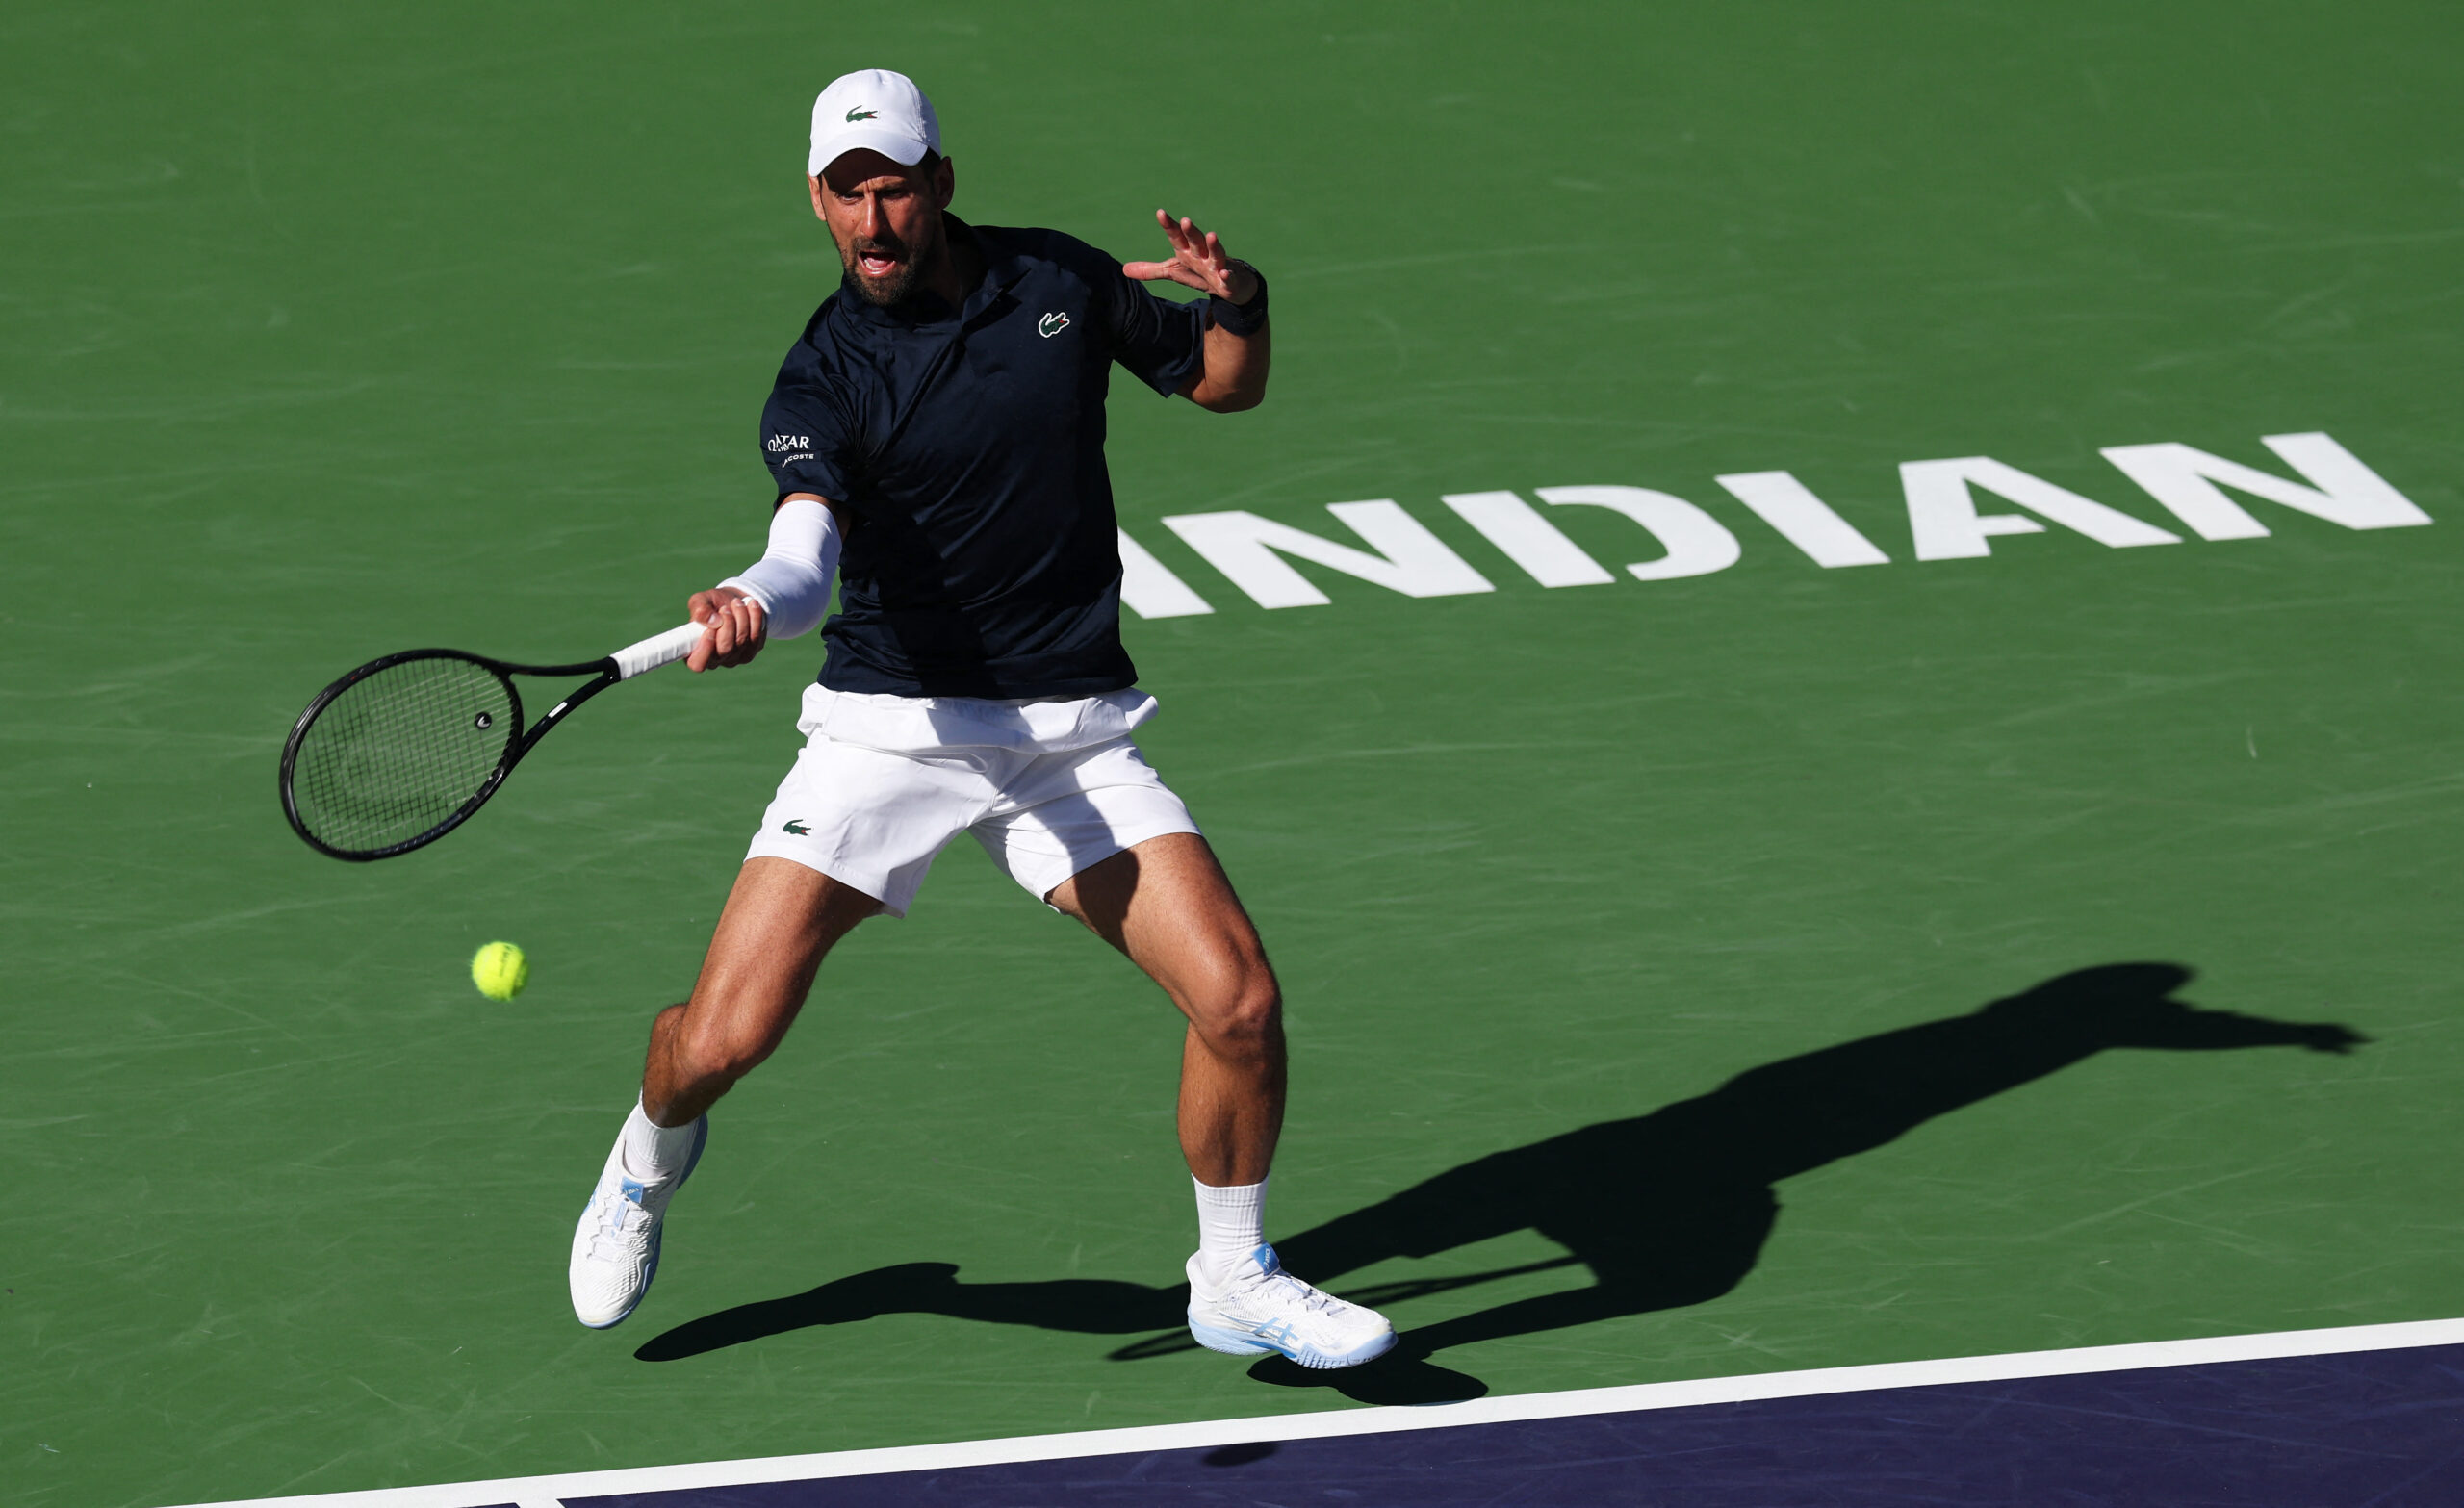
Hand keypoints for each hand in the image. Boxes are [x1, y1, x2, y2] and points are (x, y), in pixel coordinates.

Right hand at [686, 585, 766, 671]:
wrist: (734, 601)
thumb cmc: (711, 604)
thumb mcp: (700, 600)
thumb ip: (700, 610)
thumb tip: (714, 622)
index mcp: (695, 651)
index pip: (698, 664)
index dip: (704, 650)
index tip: (709, 630)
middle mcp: (715, 659)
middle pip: (725, 649)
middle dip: (728, 623)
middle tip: (726, 608)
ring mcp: (735, 657)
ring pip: (742, 641)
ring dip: (741, 617)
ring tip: (737, 602)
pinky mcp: (751, 651)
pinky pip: (756, 637)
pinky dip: (755, 618)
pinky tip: (751, 605)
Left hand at [1122, 209, 1258, 303]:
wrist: (1229, 286)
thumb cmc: (1200, 273)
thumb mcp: (1174, 271)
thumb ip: (1151, 270)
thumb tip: (1124, 270)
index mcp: (1187, 251)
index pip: (1176, 236)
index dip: (1169, 225)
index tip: (1160, 213)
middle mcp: (1202, 255)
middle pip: (1196, 240)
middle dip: (1191, 231)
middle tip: (1185, 220)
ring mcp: (1217, 266)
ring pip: (1216, 254)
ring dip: (1214, 245)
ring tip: (1212, 234)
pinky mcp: (1229, 281)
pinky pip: (1228, 278)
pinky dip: (1227, 276)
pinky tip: (1224, 273)